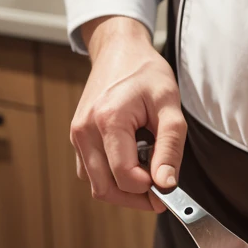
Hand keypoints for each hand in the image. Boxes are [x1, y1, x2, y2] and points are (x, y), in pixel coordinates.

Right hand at [70, 16, 186, 211]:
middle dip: (136, 197)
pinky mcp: (77, 140)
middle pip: (106, 189)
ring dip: (124, 190)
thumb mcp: (170, 105)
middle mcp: (84, 131)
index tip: (167, 183)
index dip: (149, 189)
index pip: (125, 177)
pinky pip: (92, 175)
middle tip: (159, 186)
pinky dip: (113, 179)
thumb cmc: (145, 73)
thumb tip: (166, 184)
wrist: (119, 50)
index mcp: (108, 120)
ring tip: (145, 167)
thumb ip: (170, 146)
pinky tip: (132, 162)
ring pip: (97, 186)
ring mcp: (77, 137)